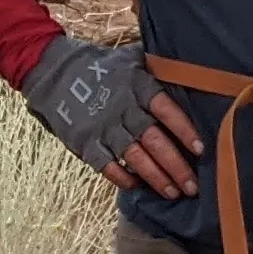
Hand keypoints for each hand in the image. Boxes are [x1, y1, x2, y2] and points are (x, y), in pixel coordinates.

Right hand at [22, 36, 203, 198]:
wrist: (51, 70)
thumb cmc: (100, 67)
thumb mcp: (130, 60)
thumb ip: (157, 69)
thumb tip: (191, 73)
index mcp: (137, 87)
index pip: (166, 110)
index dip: (184, 129)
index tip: (200, 149)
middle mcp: (123, 110)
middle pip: (155, 142)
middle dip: (176, 166)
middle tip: (193, 186)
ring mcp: (104, 128)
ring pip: (135, 158)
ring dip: (156, 178)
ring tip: (173, 193)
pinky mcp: (85, 142)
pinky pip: (107, 166)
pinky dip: (122, 178)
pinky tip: (137, 187)